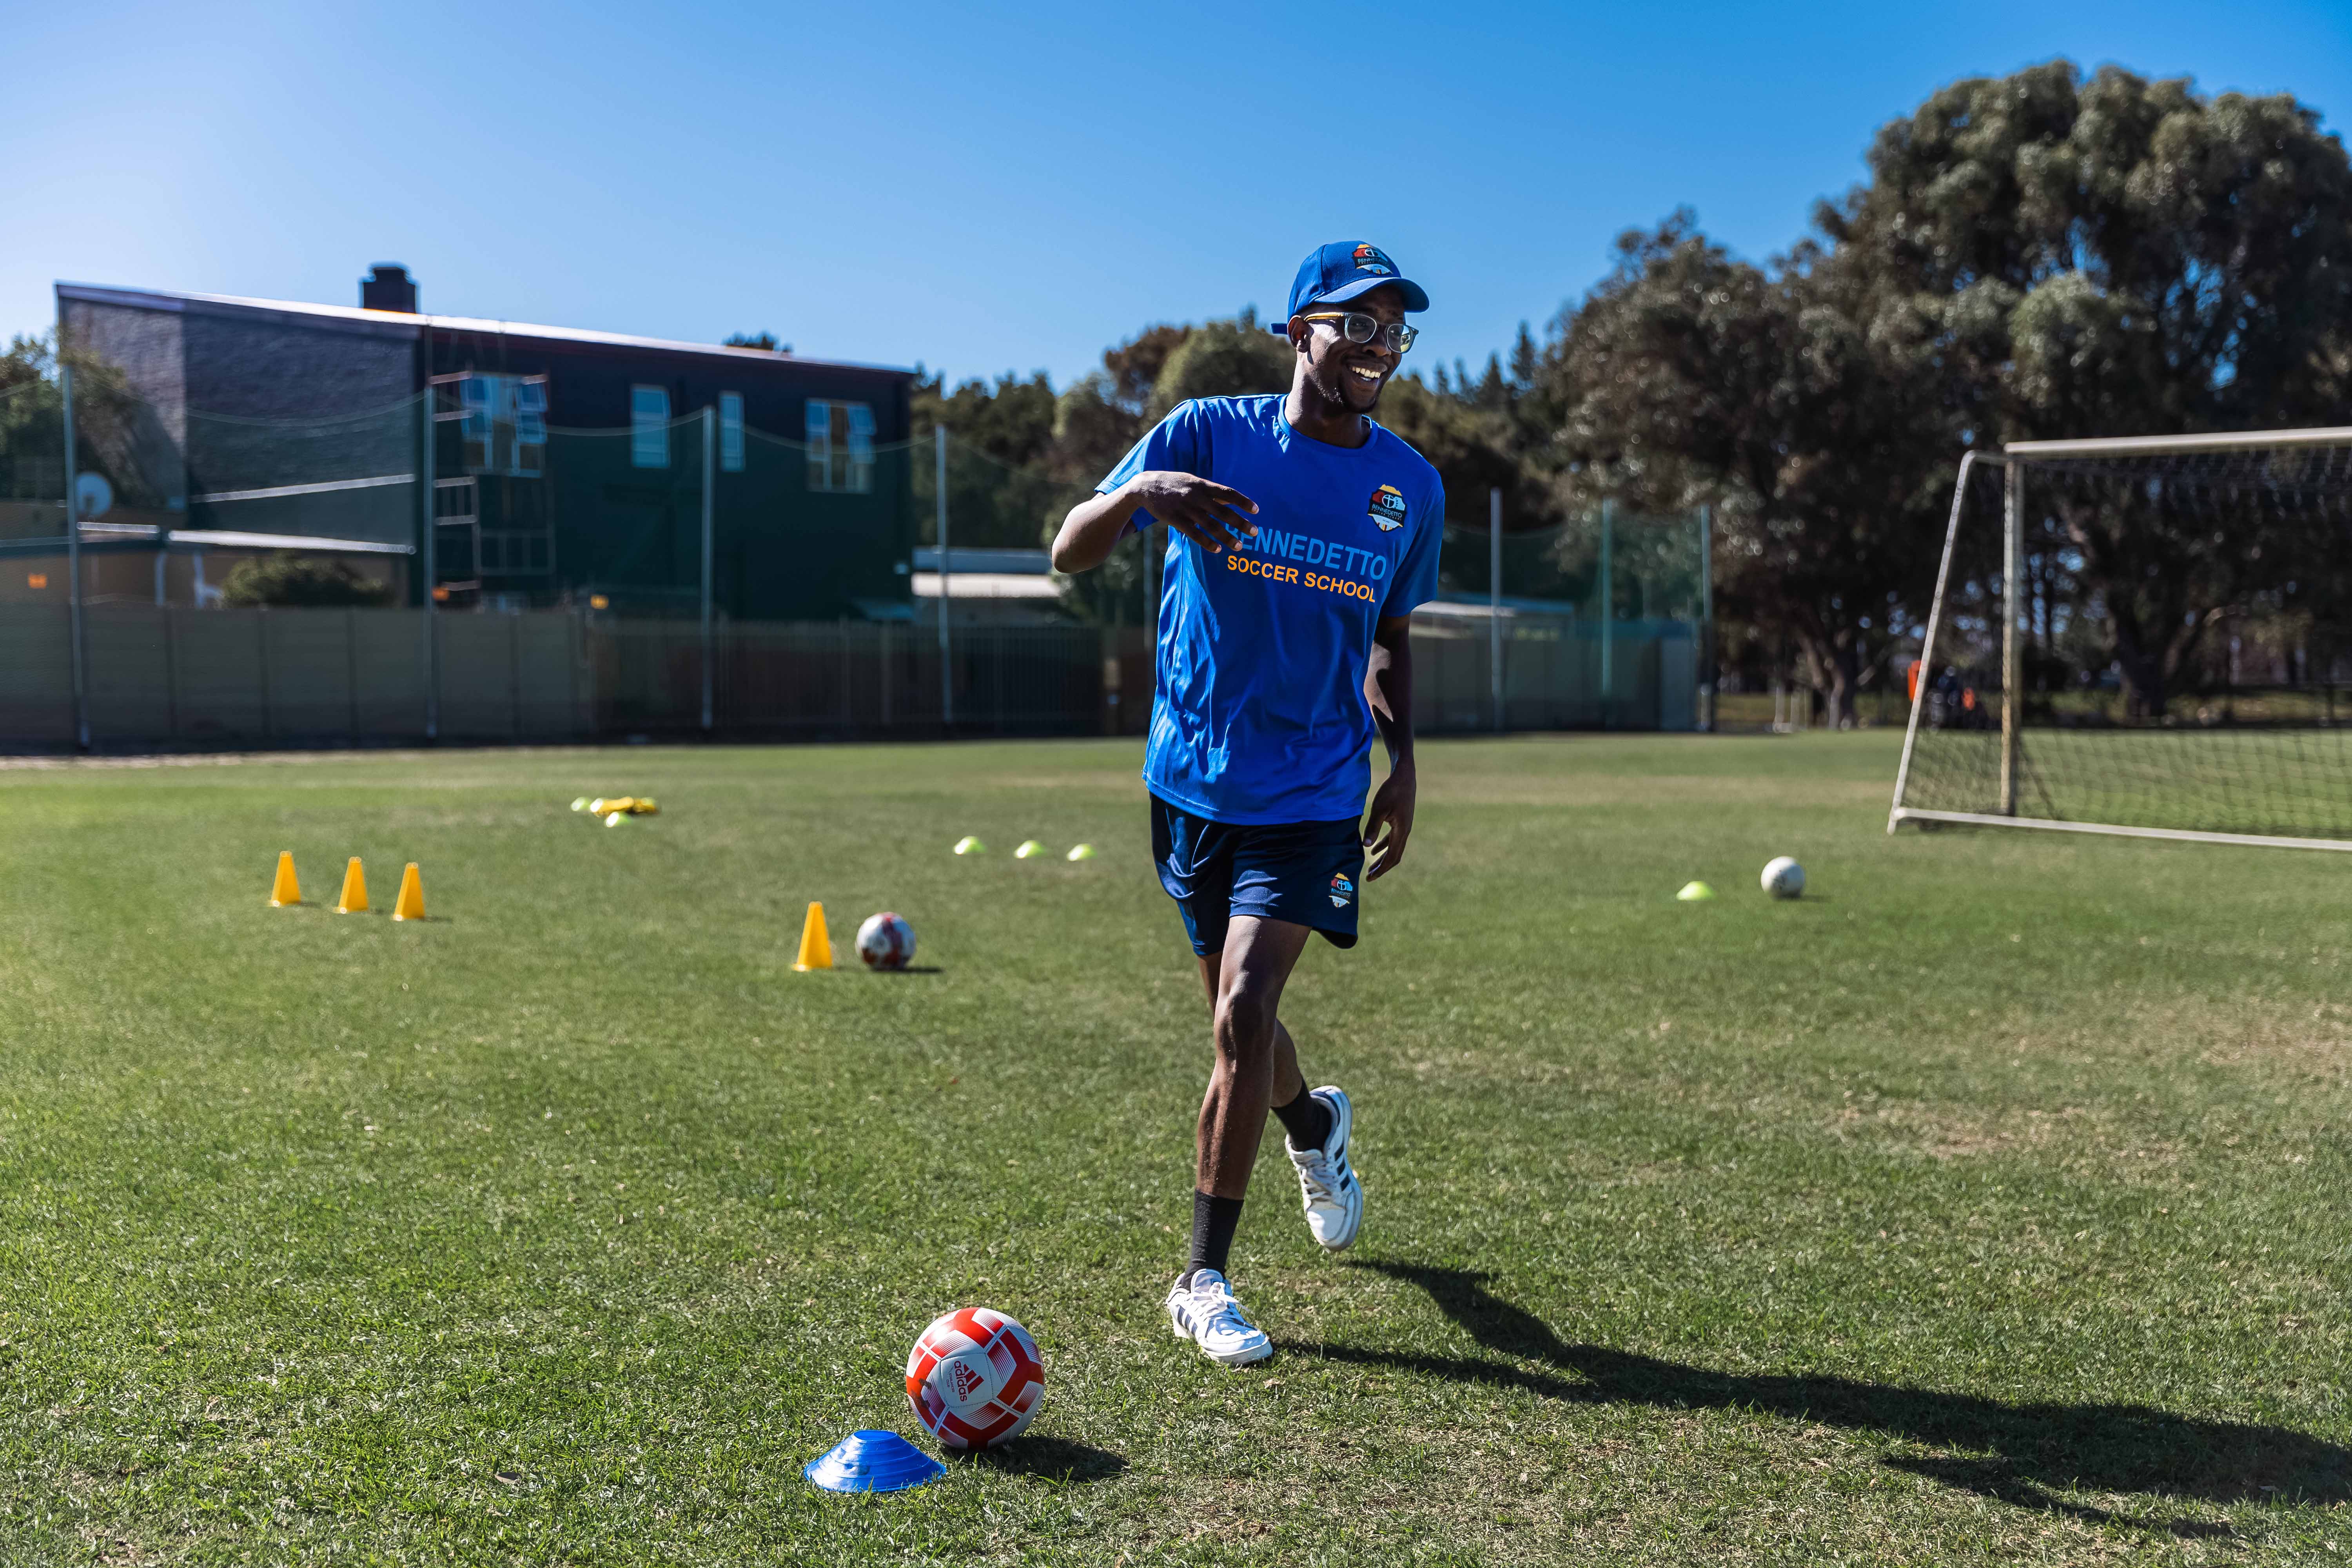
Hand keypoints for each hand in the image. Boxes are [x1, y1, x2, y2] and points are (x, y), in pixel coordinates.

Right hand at [1124, 472, 1258, 552]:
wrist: (1145, 486)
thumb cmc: (1174, 483)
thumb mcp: (1192, 481)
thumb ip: (1211, 490)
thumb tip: (1231, 499)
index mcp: (1202, 485)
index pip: (1228, 492)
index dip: (1243, 501)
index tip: (1256, 510)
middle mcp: (1196, 496)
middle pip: (1223, 511)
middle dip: (1240, 523)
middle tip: (1254, 532)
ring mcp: (1185, 509)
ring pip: (1210, 525)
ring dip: (1227, 537)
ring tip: (1239, 546)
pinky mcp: (1175, 520)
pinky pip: (1194, 534)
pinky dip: (1207, 543)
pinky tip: (1217, 549)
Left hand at [1361, 760, 1414, 880]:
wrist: (1404, 776)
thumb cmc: (1391, 790)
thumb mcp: (1379, 808)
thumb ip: (1372, 827)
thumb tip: (1366, 846)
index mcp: (1402, 831)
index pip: (1392, 857)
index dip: (1381, 869)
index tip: (1370, 877)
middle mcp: (1405, 832)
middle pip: (1394, 856)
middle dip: (1382, 867)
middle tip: (1369, 877)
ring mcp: (1404, 827)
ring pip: (1394, 848)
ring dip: (1383, 858)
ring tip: (1372, 867)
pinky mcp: (1401, 821)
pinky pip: (1393, 839)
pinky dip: (1384, 846)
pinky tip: (1374, 849)